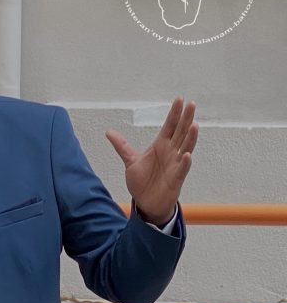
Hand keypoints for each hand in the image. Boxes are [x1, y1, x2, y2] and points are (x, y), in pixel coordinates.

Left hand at [106, 97, 197, 224]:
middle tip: (192, 104)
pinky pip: (181, 169)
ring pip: (185, 148)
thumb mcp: (130, 161)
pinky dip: (184, 162)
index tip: (179, 99)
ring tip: (194, 124)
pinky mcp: (175, 179)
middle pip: (181, 133)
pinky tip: (187, 154)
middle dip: (186, 119)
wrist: (146, 203)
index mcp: (161, 146)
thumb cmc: (142, 182)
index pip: (169, 126)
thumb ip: (122, 146)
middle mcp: (170, 153)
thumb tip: (109, 131)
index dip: (174, 113)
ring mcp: (175, 165)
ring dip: (190, 137)